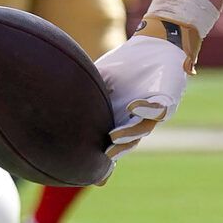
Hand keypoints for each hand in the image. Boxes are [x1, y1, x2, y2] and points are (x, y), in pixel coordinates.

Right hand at [94, 17, 197, 164]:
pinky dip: (145, 108)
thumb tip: (56, 97)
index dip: (104, 160)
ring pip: (141, 128)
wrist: (158, 43)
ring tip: (113, 138)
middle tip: (102, 162)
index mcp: (119, 116)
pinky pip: (157, 109)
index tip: (94, 178)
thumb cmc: (129, 62)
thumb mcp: (102, 78)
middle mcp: (135, 118)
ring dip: (128, 134)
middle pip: (126, 142)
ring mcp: (152, 111)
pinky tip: (133, 106)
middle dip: (115, 152)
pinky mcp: (166, 100)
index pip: (111, 142)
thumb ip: (87, 91)